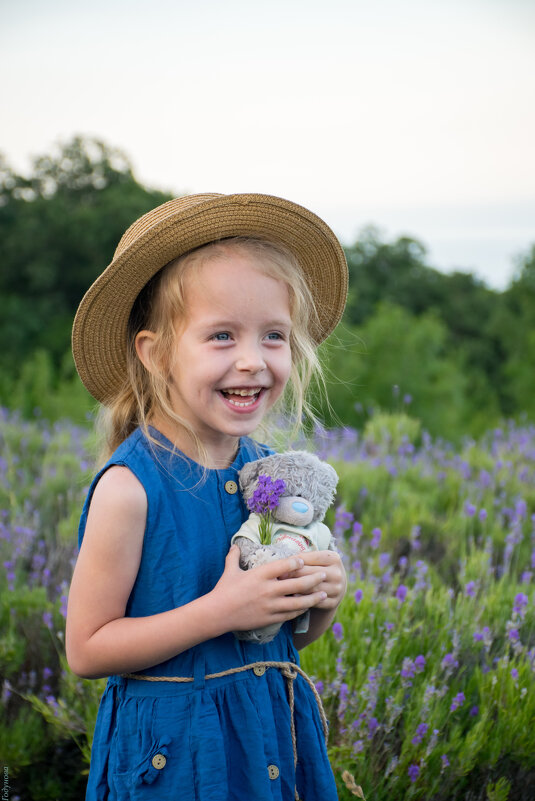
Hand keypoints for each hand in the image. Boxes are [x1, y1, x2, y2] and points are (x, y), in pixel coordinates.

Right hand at [211, 545, 327, 632]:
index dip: (297, 563)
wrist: (217, 614)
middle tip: (324, 575)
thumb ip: (234, 557)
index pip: (284, 566)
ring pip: (298, 602)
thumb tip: (234, 544)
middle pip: (297, 584)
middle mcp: (268, 589)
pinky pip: (290, 615)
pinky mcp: (270, 619)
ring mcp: (270, 605)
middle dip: (313, 579)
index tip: (306, 561)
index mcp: (260, 574)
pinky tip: (308, 607)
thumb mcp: (229, 571)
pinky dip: (301, 610)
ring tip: (324, 594)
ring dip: (313, 598)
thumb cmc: (223, 590)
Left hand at [287, 550, 346, 610]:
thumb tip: (285, 561)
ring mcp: (337, 589)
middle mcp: (338, 573)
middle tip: (279, 577)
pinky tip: (292, 598)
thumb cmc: (318, 570)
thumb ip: (303, 559)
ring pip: (312, 588)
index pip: (311, 558)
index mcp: (334, 558)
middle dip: (293, 575)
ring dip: (296, 588)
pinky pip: (315, 601)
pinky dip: (303, 600)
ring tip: (283, 587)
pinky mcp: (334, 602)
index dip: (295, 561)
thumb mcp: (316, 561)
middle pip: (311, 573)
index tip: (281, 566)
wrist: (333, 589)